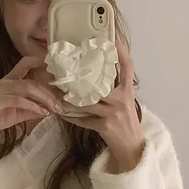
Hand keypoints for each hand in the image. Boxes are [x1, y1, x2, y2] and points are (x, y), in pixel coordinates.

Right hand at [0, 53, 64, 141]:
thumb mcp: (17, 114)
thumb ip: (32, 109)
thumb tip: (50, 109)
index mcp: (10, 81)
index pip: (25, 63)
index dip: (39, 60)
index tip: (55, 65)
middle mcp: (5, 82)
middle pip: (33, 81)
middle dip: (50, 93)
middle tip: (61, 105)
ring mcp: (0, 90)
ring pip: (28, 88)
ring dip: (44, 99)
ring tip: (55, 109)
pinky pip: (19, 100)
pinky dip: (33, 106)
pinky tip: (42, 112)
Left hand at [60, 40, 144, 168]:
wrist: (131, 147)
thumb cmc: (126, 123)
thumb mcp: (126, 103)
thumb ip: (115, 89)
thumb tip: (95, 75)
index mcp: (127, 92)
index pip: (128, 68)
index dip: (121, 53)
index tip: (113, 40)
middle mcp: (122, 100)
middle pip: (99, 83)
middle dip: (82, 77)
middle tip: (66, 68)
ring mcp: (113, 114)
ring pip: (86, 102)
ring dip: (70, 98)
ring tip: (57, 91)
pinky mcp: (104, 126)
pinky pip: (83, 120)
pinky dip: (71, 117)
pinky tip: (60, 113)